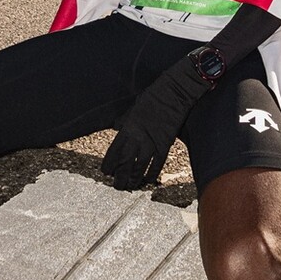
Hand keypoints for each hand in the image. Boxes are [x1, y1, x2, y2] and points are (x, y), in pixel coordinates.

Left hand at [101, 58, 210, 189]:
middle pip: (125, 162)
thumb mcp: (133, 108)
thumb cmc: (153, 96)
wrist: (174, 92)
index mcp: (128, 127)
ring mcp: (152, 142)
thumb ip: (124, 121)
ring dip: (133, 178)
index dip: (109, 164)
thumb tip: (116, 127)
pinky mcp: (165, 144)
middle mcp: (138, 137)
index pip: (114, 151)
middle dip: (120, 176)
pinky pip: (157, 163)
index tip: (106, 172)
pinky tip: (147, 181)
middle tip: (116, 185)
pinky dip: (152, 173)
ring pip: (140, 166)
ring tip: (130, 186)